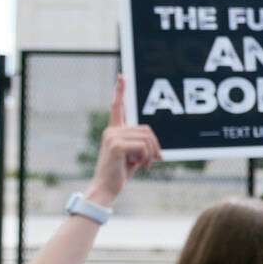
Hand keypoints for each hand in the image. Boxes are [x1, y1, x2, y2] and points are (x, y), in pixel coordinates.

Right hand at [88, 76, 161, 205]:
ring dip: (152, 153)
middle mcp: (111, 130)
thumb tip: (154, 141)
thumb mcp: (134, 155)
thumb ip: (141, 143)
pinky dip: (147, 157)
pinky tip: (141, 165)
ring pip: (146, 138)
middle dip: (155, 145)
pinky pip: (142, 146)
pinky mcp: (115, 145)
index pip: (117, 107)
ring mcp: (111, 136)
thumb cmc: (120, 171)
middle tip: (155, 160)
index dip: (120, 91)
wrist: (107, 187)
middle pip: (146, 129)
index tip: (121, 76)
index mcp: (114, 130)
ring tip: (146, 164)